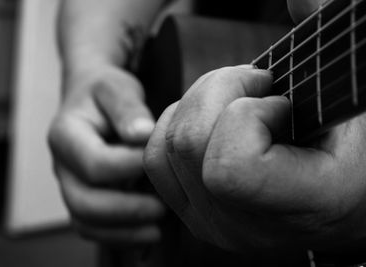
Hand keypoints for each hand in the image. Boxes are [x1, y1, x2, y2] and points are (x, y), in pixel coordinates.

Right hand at [48, 64, 164, 244]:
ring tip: (159, 228)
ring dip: (124, 232)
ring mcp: (70, 185)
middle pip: (84, 203)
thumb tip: (143, 134)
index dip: (130, 168)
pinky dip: (120, 237)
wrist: (90, 100)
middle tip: (163, 208)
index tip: (160, 164)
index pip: (95, 163)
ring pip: (86, 222)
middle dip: (127, 211)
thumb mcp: (116, 88)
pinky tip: (149, 233)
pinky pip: (93, 228)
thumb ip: (127, 108)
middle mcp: (62, 166)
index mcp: (65, 135)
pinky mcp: (83, 197)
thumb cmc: (105, 92)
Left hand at [144, 0, 365, 251]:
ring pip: (167, 144)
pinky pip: (157, 157)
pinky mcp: (192, 211)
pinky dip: (178, 123)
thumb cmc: (357, 149)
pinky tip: (213, 122)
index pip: (230, 166)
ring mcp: (213, 223)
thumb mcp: (356, 94)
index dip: (249, 114)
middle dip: (221, 90)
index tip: (282, 103)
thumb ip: (333, 49)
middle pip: (188, 143)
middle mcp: (247, 227)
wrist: (343, 198)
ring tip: (239, 104)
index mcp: (304, 205)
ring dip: (199, 103)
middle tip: (260, 87)